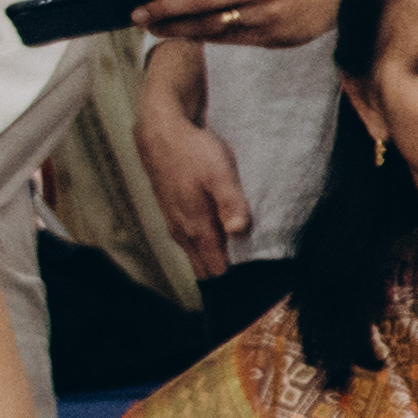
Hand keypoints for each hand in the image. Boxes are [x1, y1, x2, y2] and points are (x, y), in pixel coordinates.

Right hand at [134, 71, 253, 279]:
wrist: (162, 134)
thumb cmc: (193, 153)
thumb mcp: (220, 174)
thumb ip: (230, 204)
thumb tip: (238, 232)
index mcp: (196, 227)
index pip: (215, 269)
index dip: (234, 278)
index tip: (256, 283)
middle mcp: (183, 232)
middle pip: (205, 268)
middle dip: (225, 275)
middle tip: (253, 277)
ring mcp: (176, 224)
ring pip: (196, 255)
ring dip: (214, 260)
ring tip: (240, 262)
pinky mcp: (174, 214)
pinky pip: (191, 242)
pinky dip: (206, 247)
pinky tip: (221, 241)